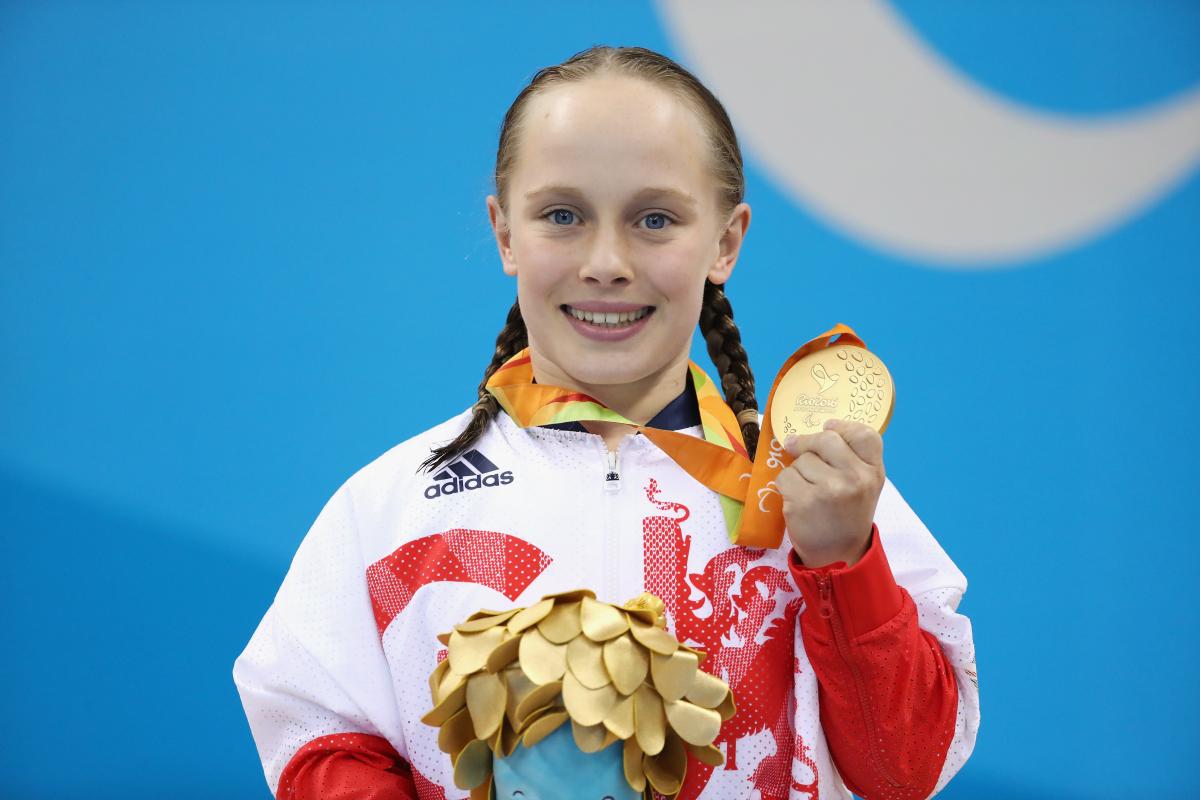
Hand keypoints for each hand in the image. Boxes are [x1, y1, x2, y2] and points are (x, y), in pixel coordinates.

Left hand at [778, 418, 884, 566]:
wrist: (838, 556)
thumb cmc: (847, 514)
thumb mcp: (864, 485)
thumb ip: (852, 456)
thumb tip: (825, 426)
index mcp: (873, 472)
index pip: (864, 434)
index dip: (843, 427)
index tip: (829, 427)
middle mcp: (855, 479)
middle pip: (825, 439)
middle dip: (809, 443)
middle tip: (798, 446)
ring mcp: (829, 490)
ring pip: (802, 459)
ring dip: (798, 470)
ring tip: (808, 489)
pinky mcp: (803, 501)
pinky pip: (785, 476)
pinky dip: (785, 486)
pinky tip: (796, 499)